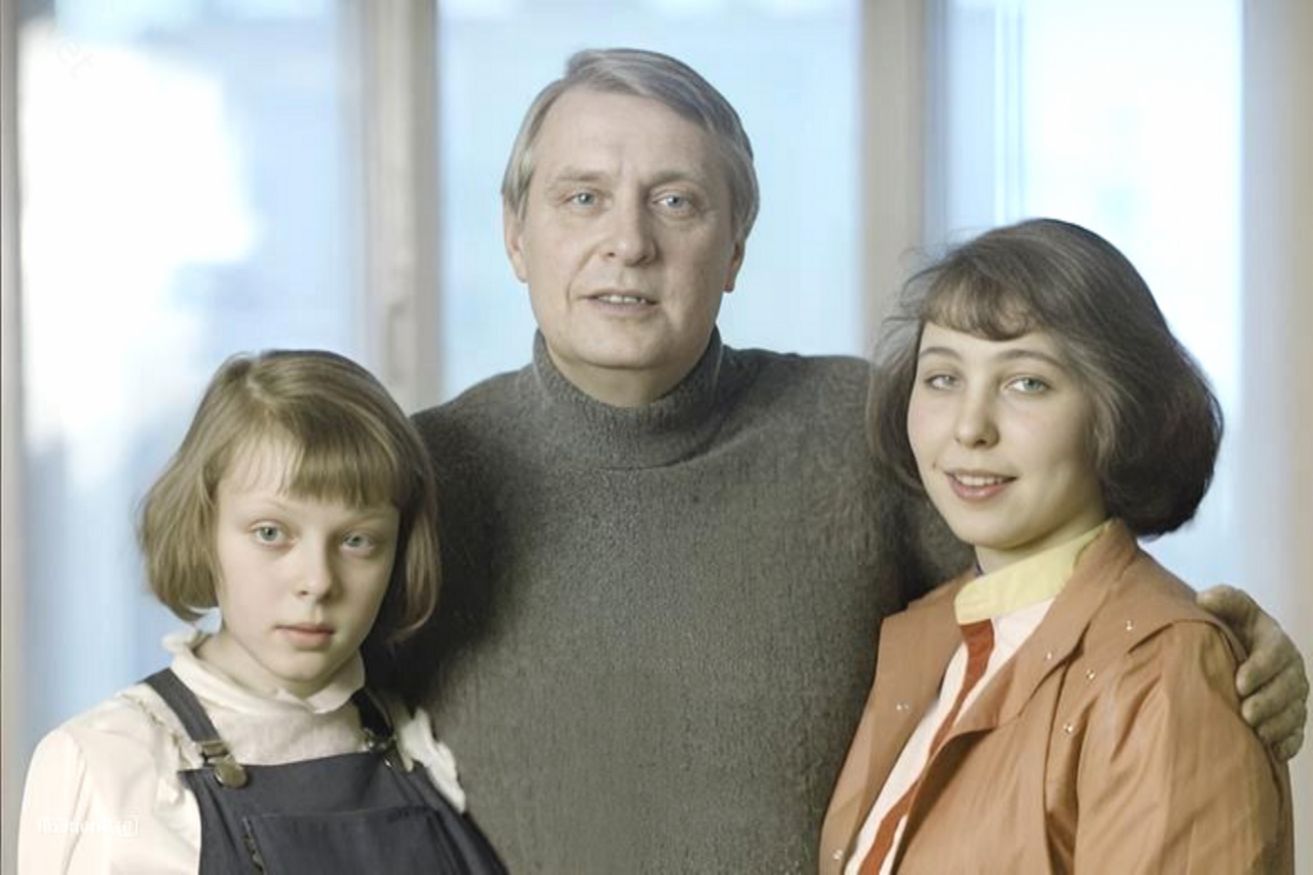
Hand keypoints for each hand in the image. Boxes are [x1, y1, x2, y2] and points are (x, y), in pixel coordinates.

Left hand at [1197, 584, 1307, 760]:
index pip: (1275, 654)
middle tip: (1247, 713)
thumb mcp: (1231, 609)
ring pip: (1294, 713)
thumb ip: (1225, 599)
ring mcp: (1294, 695)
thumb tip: (1205, 598)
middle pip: (1288, 688)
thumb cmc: (1233, 628)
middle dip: (1270, 702)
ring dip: (1278, 725)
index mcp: (1276, 642)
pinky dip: (1288, 743)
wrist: (1239, 650)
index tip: (1240, 683)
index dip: (1261, 669)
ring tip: (1257, 732)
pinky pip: (1297, 733)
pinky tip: (1275, 751)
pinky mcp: (1292, 717)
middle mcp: (1291, 670)